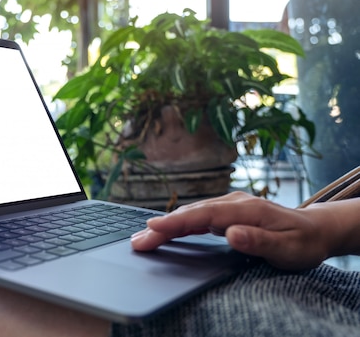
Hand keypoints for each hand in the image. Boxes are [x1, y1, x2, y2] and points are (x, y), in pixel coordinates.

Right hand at [130, 191, 333, 269]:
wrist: (315, 230)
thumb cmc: (302, 242)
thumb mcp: (287, 248)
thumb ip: (258, 240)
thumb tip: (230, 233)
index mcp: (245, 208)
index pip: (203, 215)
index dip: (176, 221)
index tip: (153, 228)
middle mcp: (232, 202)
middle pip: (190, 213)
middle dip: (161, 226)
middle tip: (136, 241)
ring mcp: (227, 206)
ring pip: (190, 214)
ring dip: (165, 225)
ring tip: (141, 238)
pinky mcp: (225, 213)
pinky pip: (196, 218)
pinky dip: (177, 224)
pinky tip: (163, 232)